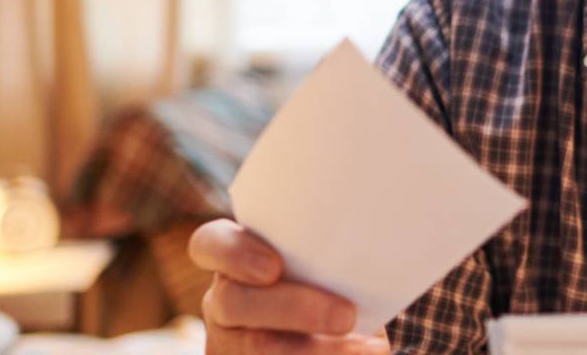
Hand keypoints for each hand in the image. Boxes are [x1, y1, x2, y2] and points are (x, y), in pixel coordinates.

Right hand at [189, 218, 390, 352]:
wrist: (341, 324)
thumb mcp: (326, 261)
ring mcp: (232, 342)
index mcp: (237, 258)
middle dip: (293, 309)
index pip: (210, 244)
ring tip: (368, 347)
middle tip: (347, 316)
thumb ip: (330, 251)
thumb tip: (376, 243)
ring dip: (314, 350)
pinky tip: (364, 353)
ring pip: (256, 347)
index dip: (233, 253)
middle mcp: (227, 300)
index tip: (273, 267)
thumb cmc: (335, 281)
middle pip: (234, 302)